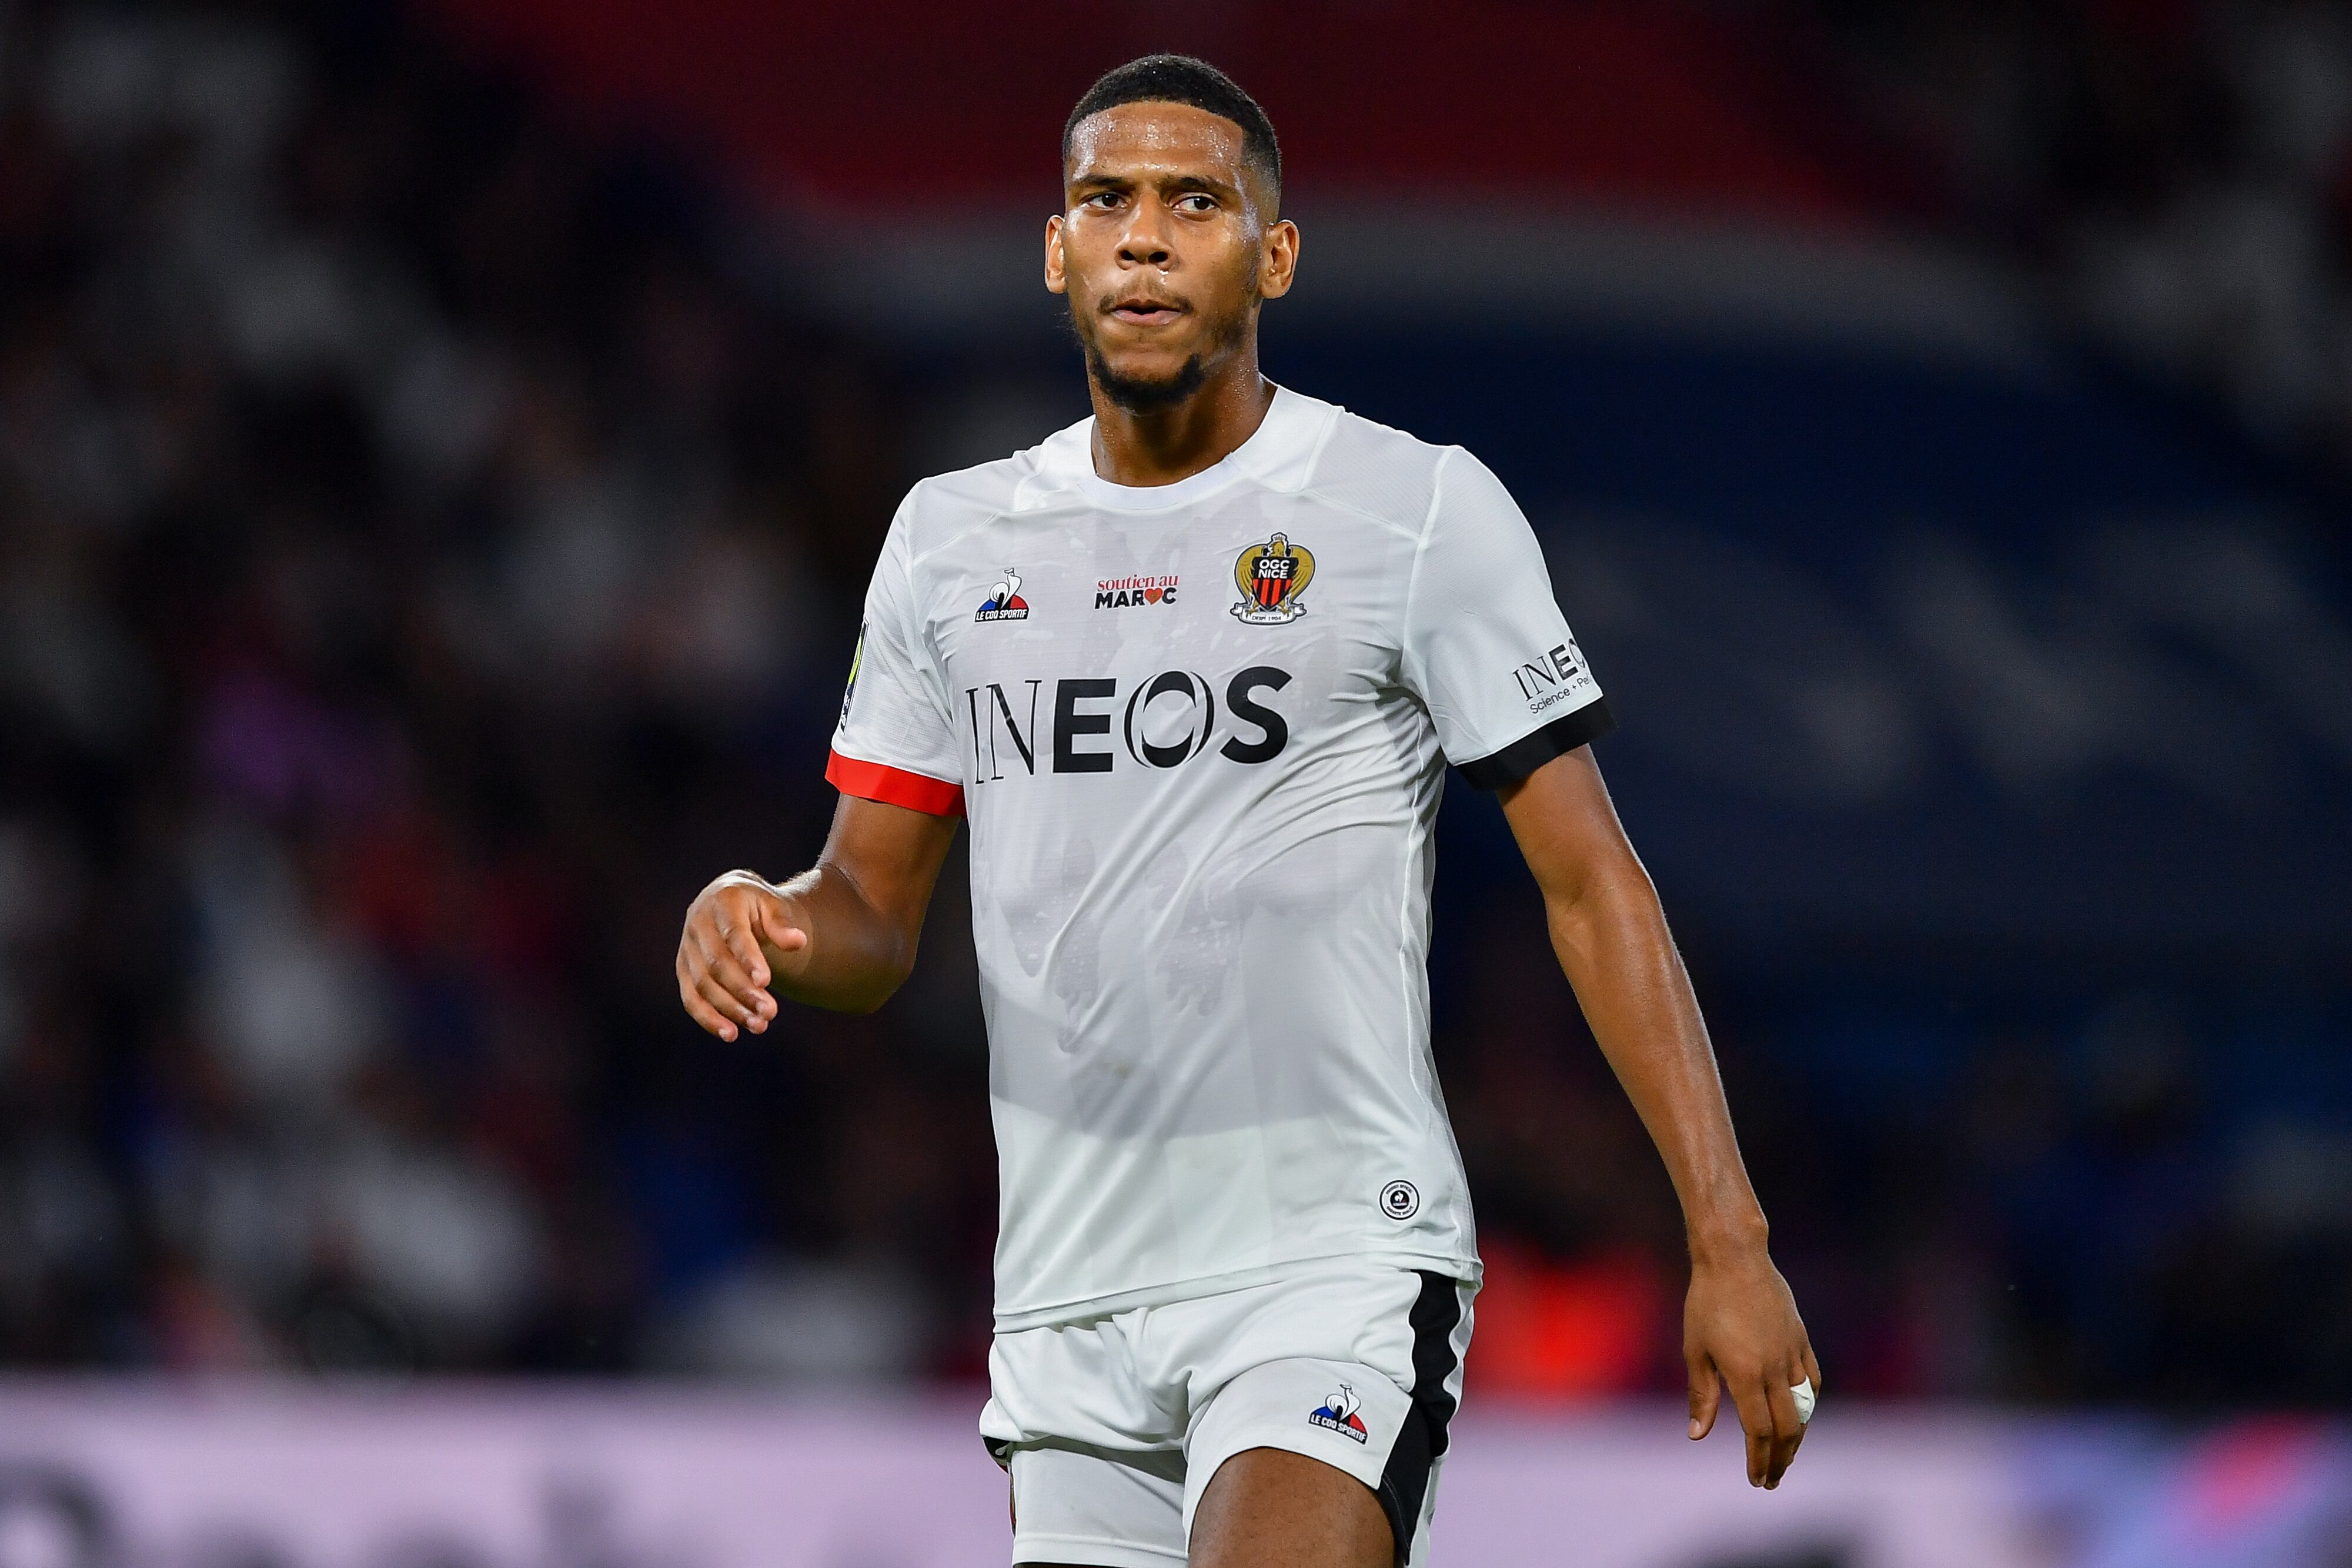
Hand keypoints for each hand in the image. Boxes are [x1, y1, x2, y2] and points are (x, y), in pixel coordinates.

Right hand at [675, 870, 807, 1040]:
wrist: (726, 902)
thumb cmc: (755, 906)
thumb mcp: (772, 905)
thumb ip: (782, 924)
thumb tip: (798, 941)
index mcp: (722, 902)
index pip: (734, 934)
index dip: (748, 958)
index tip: (766, 981)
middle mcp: (698, 924)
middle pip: (717, 964)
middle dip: (743, 991)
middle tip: (770, 1012)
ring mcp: (687, 948)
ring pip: (703, 985)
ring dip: (730, 1009)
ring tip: (759, 1026)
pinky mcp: (683, 970)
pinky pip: (690, 998)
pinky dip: (708, 1018)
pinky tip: (731, 1034)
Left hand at [1684, 1239, 1820, 1488]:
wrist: (1735, 1259)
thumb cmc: (1706, 1303)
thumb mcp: (1695, 1350)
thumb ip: (1700, 1396)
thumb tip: (1697, 1436)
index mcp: (1745, 1375)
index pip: (1759, 1432)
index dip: (1759, 1460)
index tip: (1756, 1480)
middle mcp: (1774, 1369)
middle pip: (1787, 1429)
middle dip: (1780, 1459)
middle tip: (1772, 1479)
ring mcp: (1792, 1354)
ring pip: (1804, 1409)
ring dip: (1797, 1438)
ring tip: (1786, 1456)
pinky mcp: (1801, 1340)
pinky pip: (1812, 1382)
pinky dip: (1808, 1405)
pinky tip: (1801, 1416)